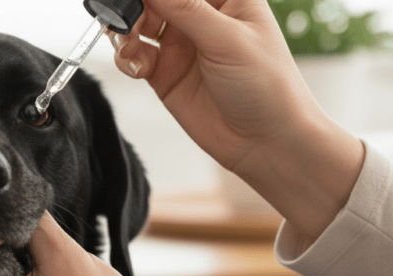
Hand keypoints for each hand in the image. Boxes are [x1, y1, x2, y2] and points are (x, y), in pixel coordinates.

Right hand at [111, 0, 363, 243]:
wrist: (266, 143)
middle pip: (155, 0)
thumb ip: (185, 8)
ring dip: (126, 31)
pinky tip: (137, 69)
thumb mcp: (226, 39)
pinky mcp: (164, 73)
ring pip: (138, 23)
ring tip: (130, 48)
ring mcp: (181, 44)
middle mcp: (201, 16)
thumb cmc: (267, 86)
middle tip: (128, 22)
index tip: (138, 0)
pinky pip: (134, 56)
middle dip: (135, 6)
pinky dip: (126, 58)